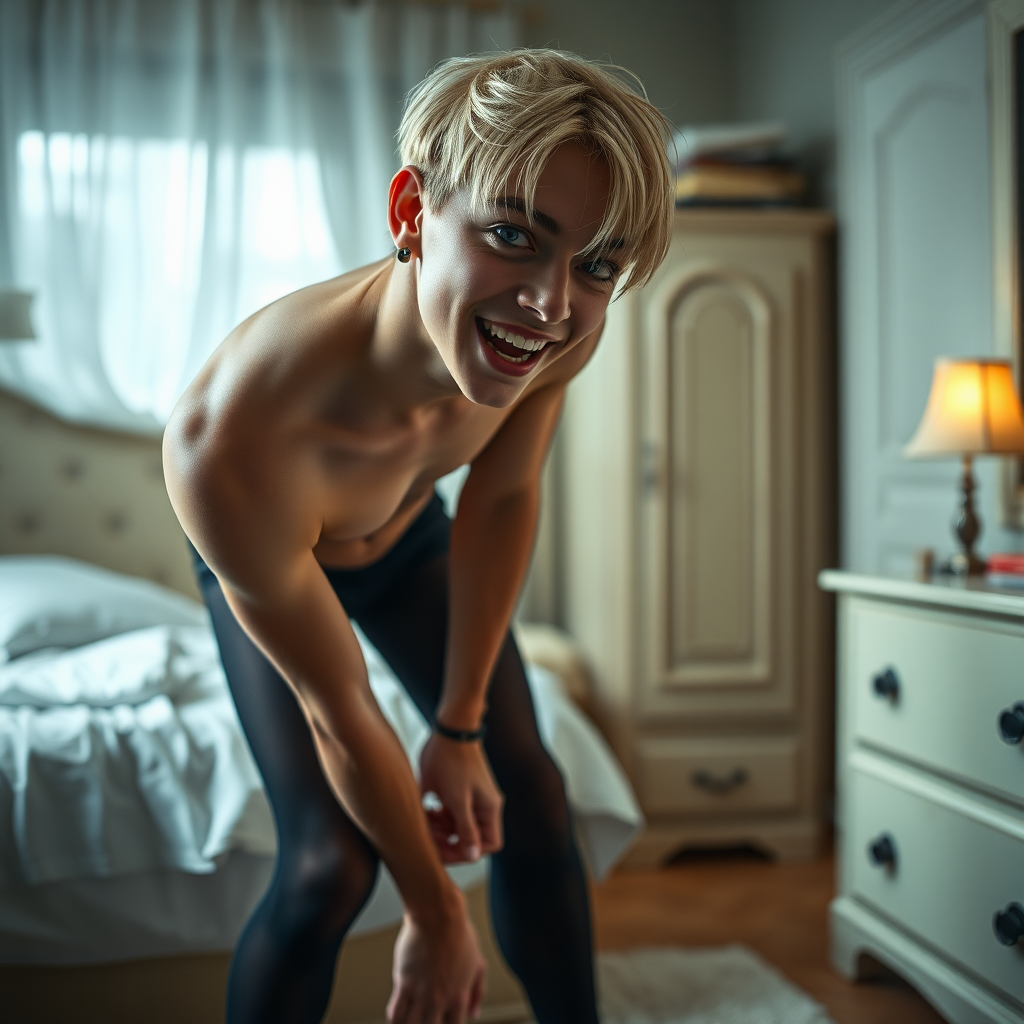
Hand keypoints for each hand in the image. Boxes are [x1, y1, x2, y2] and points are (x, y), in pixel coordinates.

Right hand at [388, 895, 486, 1023]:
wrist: (438, 915)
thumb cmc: (459, 935)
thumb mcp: (478, 963)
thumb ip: (478, 991)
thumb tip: (475, 1012)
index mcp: (459, 996)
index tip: (441, 1022)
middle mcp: (440, 999)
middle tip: (424, 1019)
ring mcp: (421, 992)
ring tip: (409, 1021)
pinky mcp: (404, 982)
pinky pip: (395, 1012)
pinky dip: (394, 1020)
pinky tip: (396, 1018)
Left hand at [419, 733, 503, 863]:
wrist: (449, 729)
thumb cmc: (454, 761)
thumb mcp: (458, 799)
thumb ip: (466, 829)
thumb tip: (475, 856)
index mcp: (488, 809)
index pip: (487, 845)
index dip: (466, 853)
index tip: (444, 851)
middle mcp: (482, 806)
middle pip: (468, 837)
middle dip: (447, 840)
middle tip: (427, 836)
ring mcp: (470, 798)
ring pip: (455, 826)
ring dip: (439, 828)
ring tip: (424, 818)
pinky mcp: (457, 790)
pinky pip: (449, 813)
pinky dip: (437, 816)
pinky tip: (426, 807)